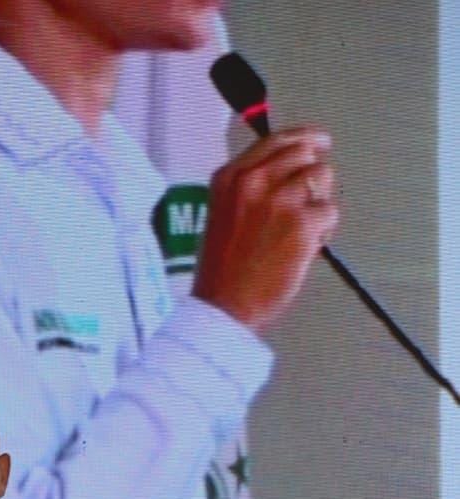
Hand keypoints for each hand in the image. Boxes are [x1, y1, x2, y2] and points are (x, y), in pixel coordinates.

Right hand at [192, 127, 339, 333]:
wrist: (223, 307)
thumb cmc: (222, 271)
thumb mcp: (222, 214)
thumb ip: (249, 188)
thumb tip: (290, 172)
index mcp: (230, 178)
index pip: (276, 140)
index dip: (304, 139)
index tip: (319, 142)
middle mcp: (254, 181)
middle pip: (304, 154)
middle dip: (312, 175)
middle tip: (310, 200)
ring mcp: (280, 201)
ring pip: (322, 178)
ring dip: (319, 202)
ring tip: (303, 230)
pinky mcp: (302, 224)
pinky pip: (330, 211)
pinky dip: (325, 229)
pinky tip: (308, 246)